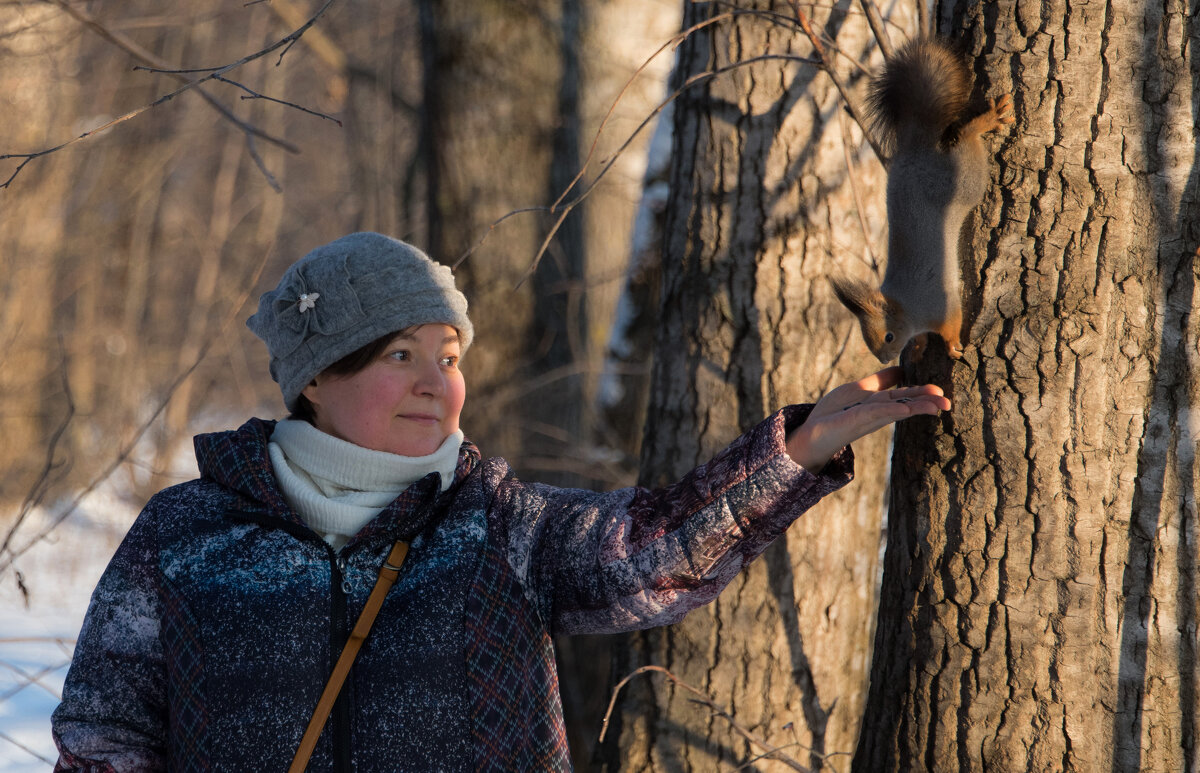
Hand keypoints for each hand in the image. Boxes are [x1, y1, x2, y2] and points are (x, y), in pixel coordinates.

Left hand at [785, 367, 950, 471]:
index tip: (942, 392)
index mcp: (880, 403)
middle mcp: (877, 412)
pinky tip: (906, 409)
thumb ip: (879, 381)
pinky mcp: (855, 420)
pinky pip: (876, 412)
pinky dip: (891, 410)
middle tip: (948, 403)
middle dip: (926, 403)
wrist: (811, 433)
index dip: (922, 393)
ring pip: (896, 408)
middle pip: (905, 404)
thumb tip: (901, 370)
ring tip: (938, 405)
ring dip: (917, 407)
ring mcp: (868, 417)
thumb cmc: (834, 413)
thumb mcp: (858, 390)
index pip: (904, 396)